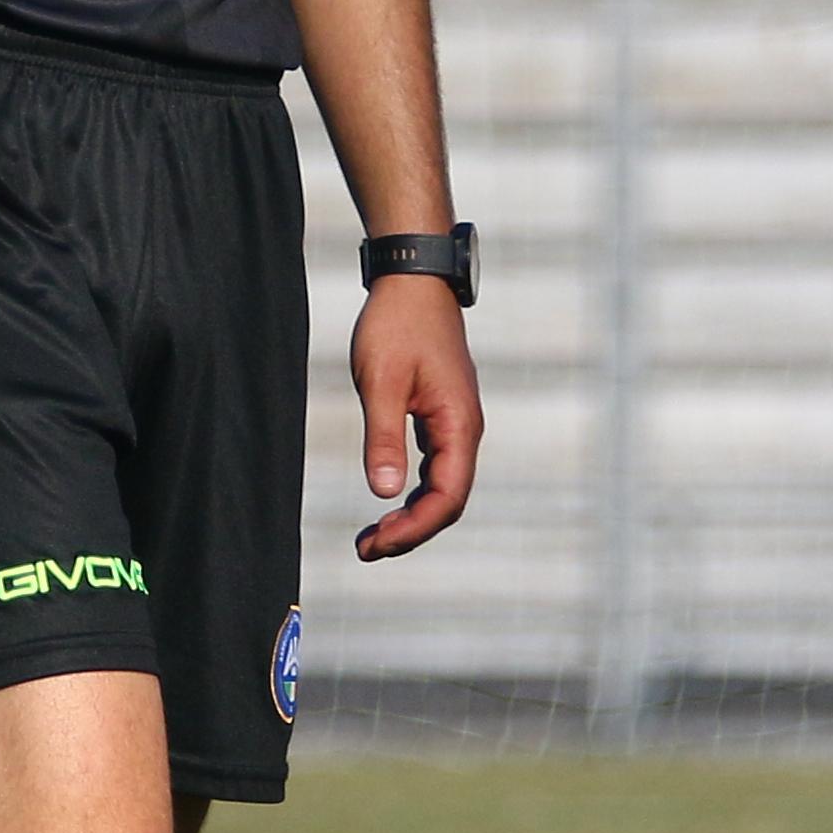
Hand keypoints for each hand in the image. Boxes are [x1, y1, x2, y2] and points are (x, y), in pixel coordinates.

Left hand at [348, 275, 479, 560]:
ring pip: (443, 486)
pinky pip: (436, 468)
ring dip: (411, 516)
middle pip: (448, 500)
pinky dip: (413, 492)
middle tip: (366, 550)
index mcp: (459, 425)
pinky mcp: (443, 416)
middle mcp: (466, 430)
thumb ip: (383, 438)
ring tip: (372, 538)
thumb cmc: (396, 326)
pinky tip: (387, 501)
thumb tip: (384, 493)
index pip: (447, 497)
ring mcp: (457, 424)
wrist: (413, 281)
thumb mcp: (381, 382)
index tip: (377, 544)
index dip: (414, 529)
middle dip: (411, 531)